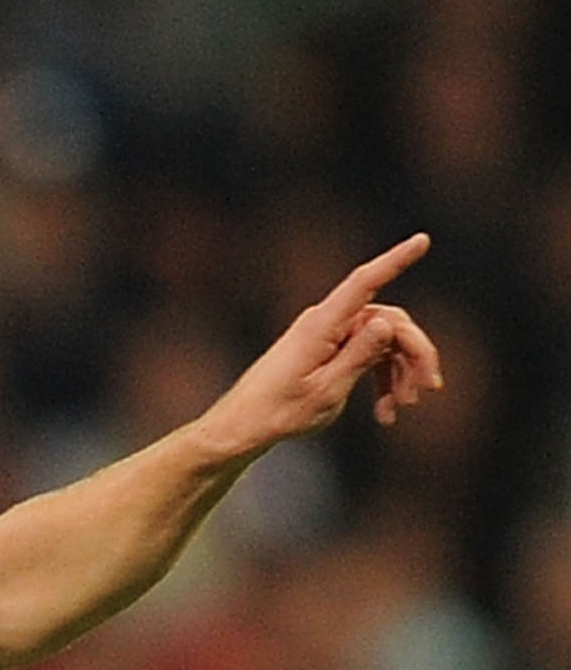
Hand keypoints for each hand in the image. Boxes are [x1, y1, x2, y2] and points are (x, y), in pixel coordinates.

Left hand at [201, 234, 442, 458]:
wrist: (241, 430)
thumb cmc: (278, 413)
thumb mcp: (326, 390)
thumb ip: (360, 355)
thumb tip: (387, 321)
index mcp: (322, 325)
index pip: (365, 282)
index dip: (395, 260)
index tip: (422, 240)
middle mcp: (325, 323)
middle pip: (388, 321)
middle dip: (414, 354)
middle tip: (428, 391)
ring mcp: (326, 337)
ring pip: (382, 342)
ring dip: (398, 374)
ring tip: (401, 409)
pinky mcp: (326, 353)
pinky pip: (365, 356)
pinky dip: (379, 382)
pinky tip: (385, 414)